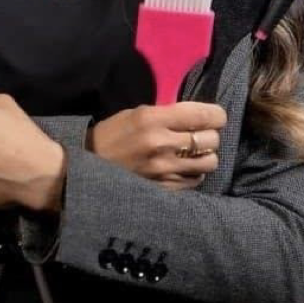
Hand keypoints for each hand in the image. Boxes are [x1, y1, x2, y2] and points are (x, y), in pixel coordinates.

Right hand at [87, 101, 226, 190]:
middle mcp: (162, 144)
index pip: (203, 116)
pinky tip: (182, 168)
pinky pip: (196, 180)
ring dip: (205, 156)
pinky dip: (194, 173)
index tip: (216, 117)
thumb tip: (197, 115)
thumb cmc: (112, 135)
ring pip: (209, 162)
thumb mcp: (135, 113)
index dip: (217, 115)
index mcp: (153, 119)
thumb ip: (166, 113)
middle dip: (210, 134)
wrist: (86, 167)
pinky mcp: (165, 189)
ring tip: (193, 153)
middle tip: (200, 134)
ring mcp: (165, 170)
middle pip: (211, 139)